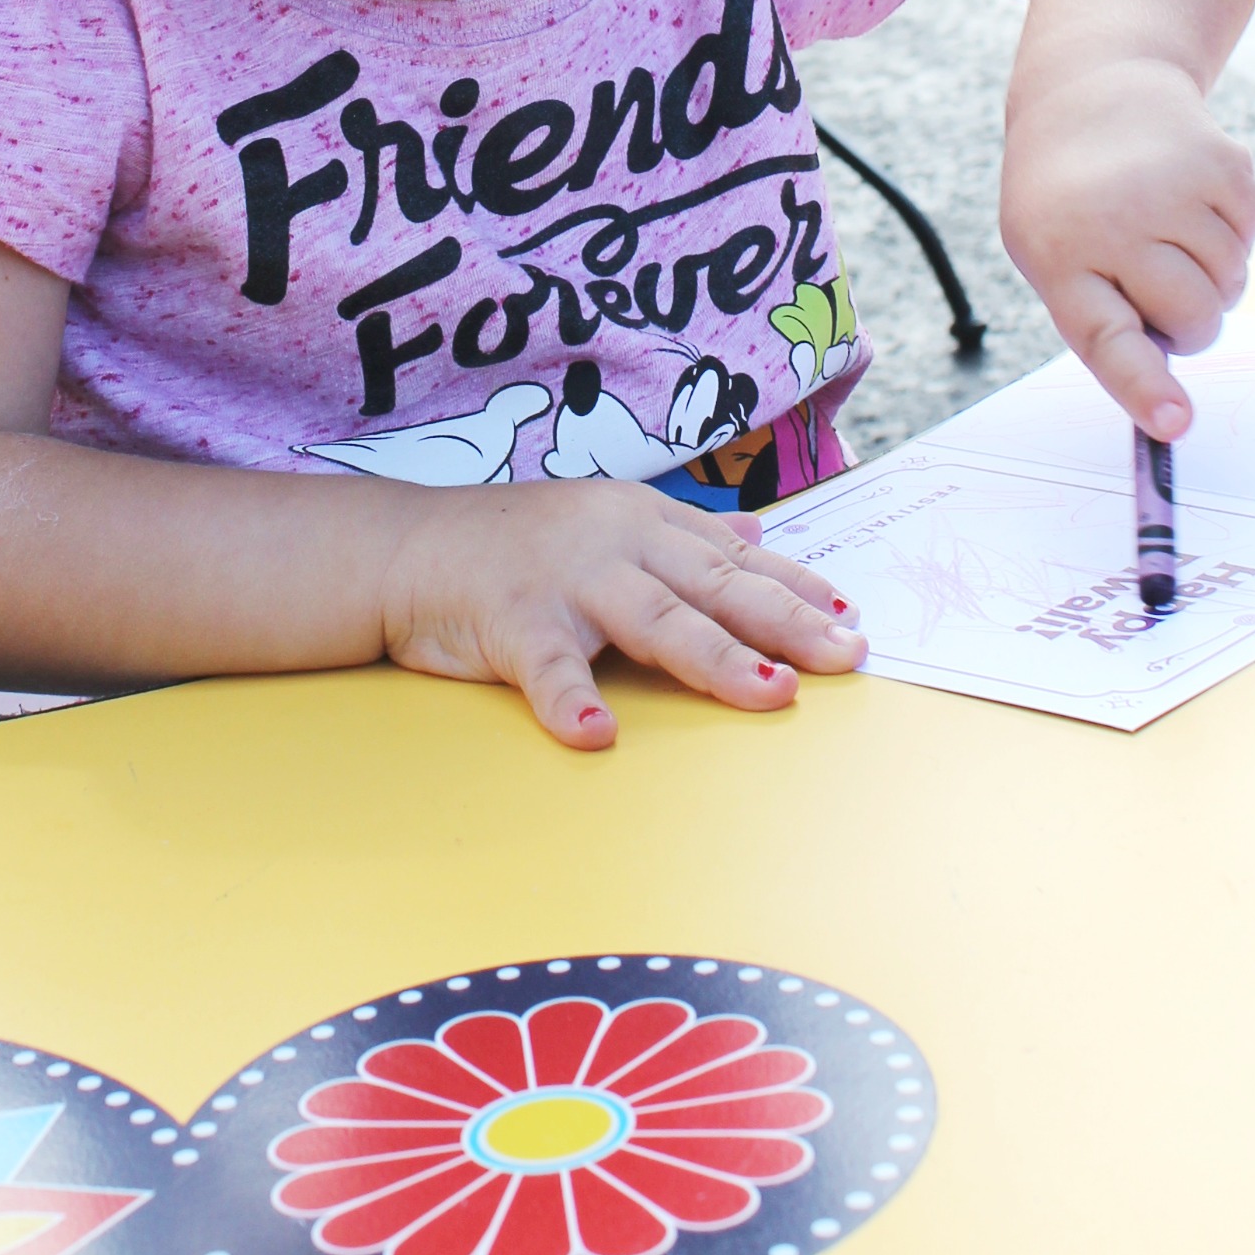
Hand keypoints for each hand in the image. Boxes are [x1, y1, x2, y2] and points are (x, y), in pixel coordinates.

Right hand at [378, 478, 866, 748]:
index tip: (851, 615)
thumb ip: (683, 536)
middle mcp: (615, 541)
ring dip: (715, 658)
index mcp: (643, 520)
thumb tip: (758, 535)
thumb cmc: (511, 546)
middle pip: (715, 584)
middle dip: (786, 621)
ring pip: (654, 618)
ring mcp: (565, 578)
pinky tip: (596, 734)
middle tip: (846, 654)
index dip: (794, 585)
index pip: (734, 556)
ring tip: (771, 693)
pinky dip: (569, 699)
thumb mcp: (607, 522)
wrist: (403, 547)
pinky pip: (547, 663)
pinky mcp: (511, 619)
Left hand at [1000, 59, 1254, 441]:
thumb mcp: (1052, 255)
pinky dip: (1229, 230)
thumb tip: (1169, 405)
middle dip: (1189, 319)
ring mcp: (1172, 188)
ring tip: (1162, 225)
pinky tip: (1185, 195)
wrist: (1089, 92)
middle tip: (1154, 278)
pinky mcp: (1222, 163)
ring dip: (1209, 271)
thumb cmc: (1068, 201)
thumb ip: (1105, 320)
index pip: (1106, 337)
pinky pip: (1251, 238)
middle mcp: (1114, 221)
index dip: (1142, 386)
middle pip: (1195, 320)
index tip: (1173, 424)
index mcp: (1058, 256)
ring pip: (1230, 284)